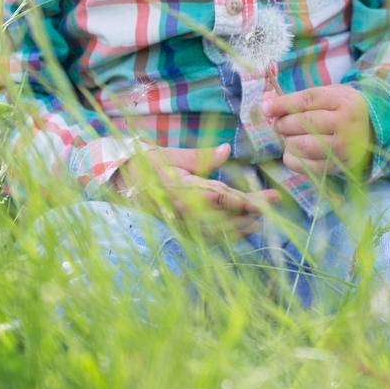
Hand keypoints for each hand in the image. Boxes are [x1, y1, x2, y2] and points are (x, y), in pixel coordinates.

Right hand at [110, 142, 278, 237]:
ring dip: (246, 224)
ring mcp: (182, 224)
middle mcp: (184, 211)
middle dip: (254, 211)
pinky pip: (209, 238)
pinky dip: (229, 234)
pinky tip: (243, 228)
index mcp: (183, 189)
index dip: (250, 199)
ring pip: (222, 230)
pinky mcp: (179, 231)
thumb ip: (199, 156)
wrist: (115, 185)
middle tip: (275, 203)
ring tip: (264, 214)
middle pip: (228, 216)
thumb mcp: (168, 154)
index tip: (271, 197)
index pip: (223, 197)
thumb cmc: (141, 163)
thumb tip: (226, 151)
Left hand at [262, 86, 372, 180]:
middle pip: (303, 123)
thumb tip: (265, 101)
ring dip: (288, 141)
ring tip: (290, 137)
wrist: (372, 132)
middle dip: (283, 123)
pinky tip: (294, 151)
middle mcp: (345, 124)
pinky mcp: (338, 166)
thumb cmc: (342, 110)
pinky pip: (304, 165)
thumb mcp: (327, 95)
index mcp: (343, 101)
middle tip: (279, 124)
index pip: (306, 100)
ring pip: (301, 145)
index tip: (266, 108)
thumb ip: (297, 98)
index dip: (282, 104)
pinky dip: (292, 158)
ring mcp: (343, 147)